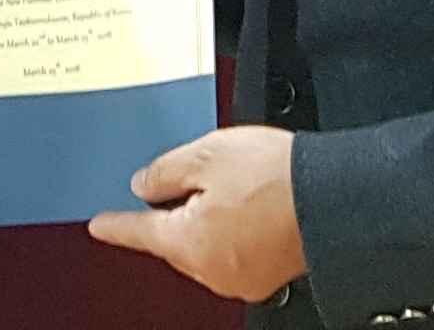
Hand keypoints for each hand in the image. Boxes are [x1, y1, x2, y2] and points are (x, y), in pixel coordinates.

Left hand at [88, 126, 307, 301]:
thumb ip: (166, 171)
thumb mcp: (207, 155)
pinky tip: (246, 203)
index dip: (116, 225)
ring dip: (205, 220)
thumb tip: (144, 185)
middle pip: (174, 240)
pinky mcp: (267, 273)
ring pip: (204, 246)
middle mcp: (211, 269)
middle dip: (172, 212)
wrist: (334, 197)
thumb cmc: (277, 177)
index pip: (140, 232)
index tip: (99, 226)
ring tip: (228, 183)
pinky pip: (232, 251)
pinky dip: (230, 230)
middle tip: (183, 179)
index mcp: (189, 242)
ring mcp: (241, 277)